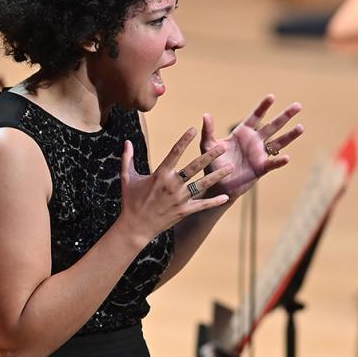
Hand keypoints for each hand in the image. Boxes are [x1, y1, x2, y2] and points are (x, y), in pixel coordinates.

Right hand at [118, 128, 231, 245]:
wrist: (135, 227)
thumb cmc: (131, 201)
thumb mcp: (127, 178)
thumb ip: (128, 158)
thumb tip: (126, 141)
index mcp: (160, 174)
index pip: (175, 152)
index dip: (184, 140)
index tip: (193, 129)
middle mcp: (172, 185)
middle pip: (194, 167)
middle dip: (210, 156)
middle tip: (223, 147)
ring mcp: (179, 199)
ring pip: (202, 185)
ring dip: (217, 176)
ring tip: (231, 168)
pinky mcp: (184, 211)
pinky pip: (202, 205)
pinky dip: (214, 201)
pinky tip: (226, 197)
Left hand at [201, 95, 303, 200]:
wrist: (216, 184)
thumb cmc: (212, 163)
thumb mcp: (208, 146)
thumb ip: (208, 131)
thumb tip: (206, 115)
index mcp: (242, 133)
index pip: (255, 117)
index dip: (263, 107)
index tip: (272, 96)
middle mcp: (254, 141)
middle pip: (273, 126)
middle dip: (285, 116)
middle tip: (298, 105)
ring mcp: (259, 154)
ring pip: (278, 142)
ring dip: (290, 135)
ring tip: (301, 127)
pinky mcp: (261, 168)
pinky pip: (272, 163)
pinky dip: (279, 161)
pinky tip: (287, 157)